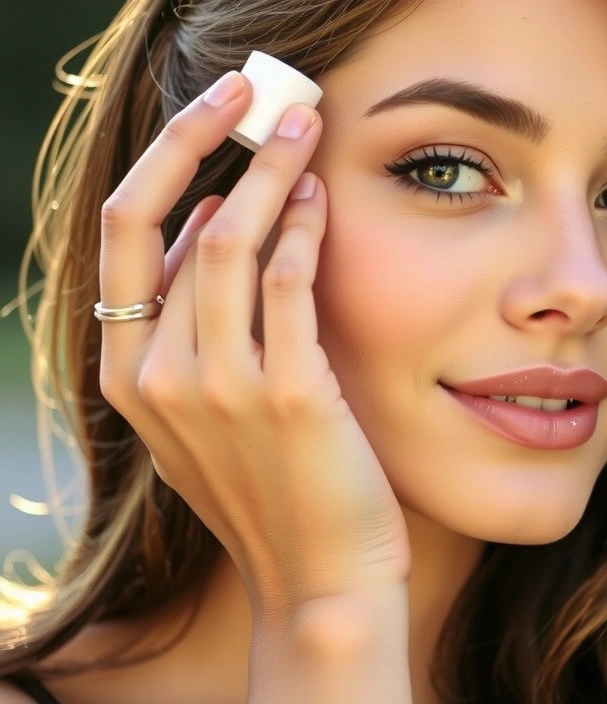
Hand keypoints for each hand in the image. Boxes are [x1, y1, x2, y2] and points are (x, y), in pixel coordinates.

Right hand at [95, 71, 409, 618]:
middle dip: (212, 143)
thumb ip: (194, 327)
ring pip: (228, 243)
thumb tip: (212, 224)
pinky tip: (323, 200)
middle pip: (168, 225)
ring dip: (268, 173)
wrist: (320, 578)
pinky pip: (290, 286)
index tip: (210, 114)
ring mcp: (218, 390)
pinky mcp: (290, 397)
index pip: (123, 235)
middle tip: (261, 93)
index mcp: (126, 375)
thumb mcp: (207, 413)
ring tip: (304, 130)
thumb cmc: (274, 488)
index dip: (167, 161)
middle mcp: (157, 378)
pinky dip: (305, 231)